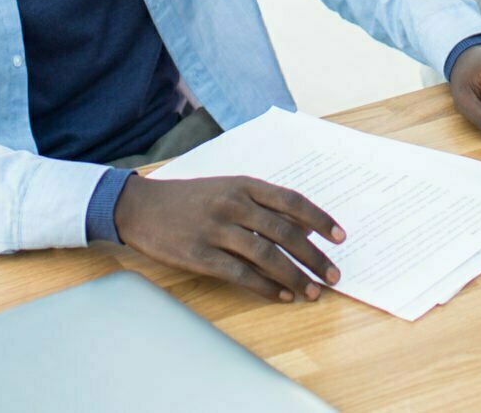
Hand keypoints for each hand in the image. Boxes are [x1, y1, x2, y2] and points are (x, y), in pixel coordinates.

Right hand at [113, 175, 345, 303]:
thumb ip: (260, 204)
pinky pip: (241, 274)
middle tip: (333, 274)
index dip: (319, 220)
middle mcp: (233, 204)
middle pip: (285, 231)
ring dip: (295, 275)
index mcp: (243, 185)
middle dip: (314, 256)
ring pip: (267, 255)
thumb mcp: (226, 189)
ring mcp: (216, 229)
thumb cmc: (189, 199)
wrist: (141, 207)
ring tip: (312, 291)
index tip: (339, 237)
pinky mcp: (200, 255)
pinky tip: (281, 296)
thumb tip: (302, 229)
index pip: (291, 201)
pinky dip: (265, 287)